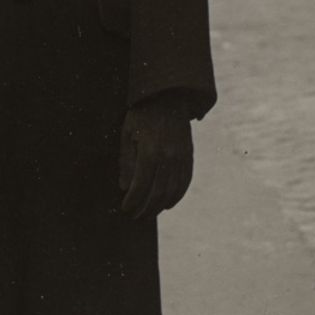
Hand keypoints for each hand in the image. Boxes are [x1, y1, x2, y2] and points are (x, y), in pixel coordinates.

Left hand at [117, 96, 193, 219]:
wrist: (168, 98)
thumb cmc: (142, 115)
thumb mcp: (127, 135)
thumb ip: (126, 162)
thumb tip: (125, 188)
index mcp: (150, 152)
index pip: (140, 186)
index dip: (132, 201)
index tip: (125, 208)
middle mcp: (168, 157)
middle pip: (157, 193)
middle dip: (146, 208)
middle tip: (136, 216)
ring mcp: (181, 158)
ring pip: (172, 191)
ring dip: (160, 206)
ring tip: (149, 213)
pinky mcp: (189, 156)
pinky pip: (185, 182)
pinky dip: (177, 196)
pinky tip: (168, 203)